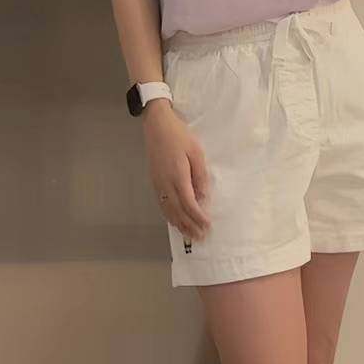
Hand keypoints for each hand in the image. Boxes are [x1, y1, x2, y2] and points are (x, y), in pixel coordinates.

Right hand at [143, 103, 211, 240]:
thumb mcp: (196, 152)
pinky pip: (162, 205)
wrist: (157, 126)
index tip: (208, 226)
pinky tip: (175, 222)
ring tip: (189, 236)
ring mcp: (158, 184)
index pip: (189, 204)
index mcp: (177, 176)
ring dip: (180, 225)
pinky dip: (169, 216)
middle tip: (200, 238)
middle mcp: (166, 184)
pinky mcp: (155, 182)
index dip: (198, 217)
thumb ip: (200, 175)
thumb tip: (203, 196)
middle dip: (190, 226)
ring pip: (168, 210)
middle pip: (178, 211)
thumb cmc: (179, 136)